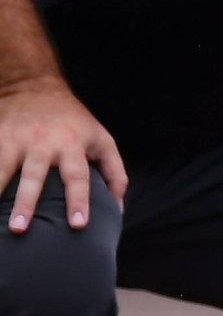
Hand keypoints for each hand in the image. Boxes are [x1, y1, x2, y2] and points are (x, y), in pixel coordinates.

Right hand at [0, 77, 125, 233]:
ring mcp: (15, 139)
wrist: (34, 87)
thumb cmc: (75, 123)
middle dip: (27, 202)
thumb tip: (118, 209)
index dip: (79, 201)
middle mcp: (43, 143)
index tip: (78, 225)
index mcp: (72, 146)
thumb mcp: (102, 140)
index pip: (78, 178)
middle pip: (35, 176)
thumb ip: (114, 173)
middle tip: (20, 229)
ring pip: (1, 168)